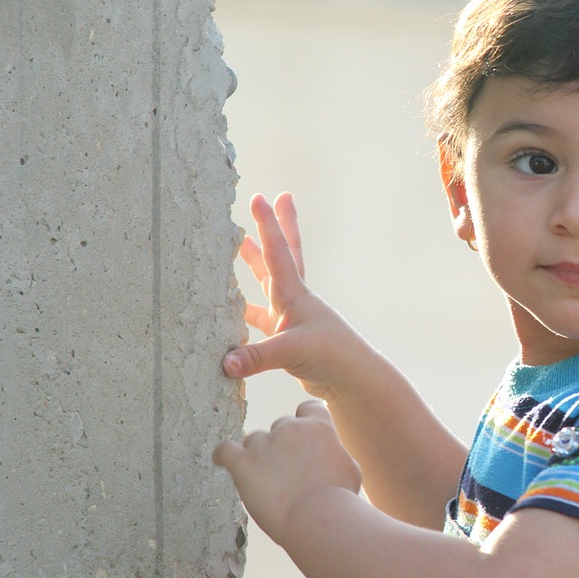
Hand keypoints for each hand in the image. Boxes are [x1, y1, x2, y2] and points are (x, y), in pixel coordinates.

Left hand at [213, 400, 361, 541]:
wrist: (317, 516)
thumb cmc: (338, 498)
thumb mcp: (350, 469)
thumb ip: (335, 454)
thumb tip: (329, 454)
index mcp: (317, 426)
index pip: (308, 408)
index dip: (306, 423)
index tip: (305, 440)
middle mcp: (289, 428)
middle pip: (280, 426)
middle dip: (283, 445)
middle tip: (289, 473)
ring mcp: (264, 445)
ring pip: (254, 440)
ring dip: (258, 455)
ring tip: (267, 481)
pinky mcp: (243, 464)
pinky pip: (225, 451)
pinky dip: (224, 456)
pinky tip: (225, 462)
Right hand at [224, 192, 362, 396]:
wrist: (351, 379)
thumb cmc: (330, 358)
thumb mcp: (291, 353)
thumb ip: (257, 357)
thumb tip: (226, 363)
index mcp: (295, 294)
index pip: (278, 253)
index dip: (267, 225)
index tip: (259, 198)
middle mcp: (293, 300)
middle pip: (280, 256)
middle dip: (274, 228)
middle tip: (272, 199)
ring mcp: (290, 317)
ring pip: (266, 282)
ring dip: (254, 263)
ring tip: (240, 243)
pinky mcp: (286, 338)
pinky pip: (259, 317)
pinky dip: (243, 313)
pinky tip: (227, 312)